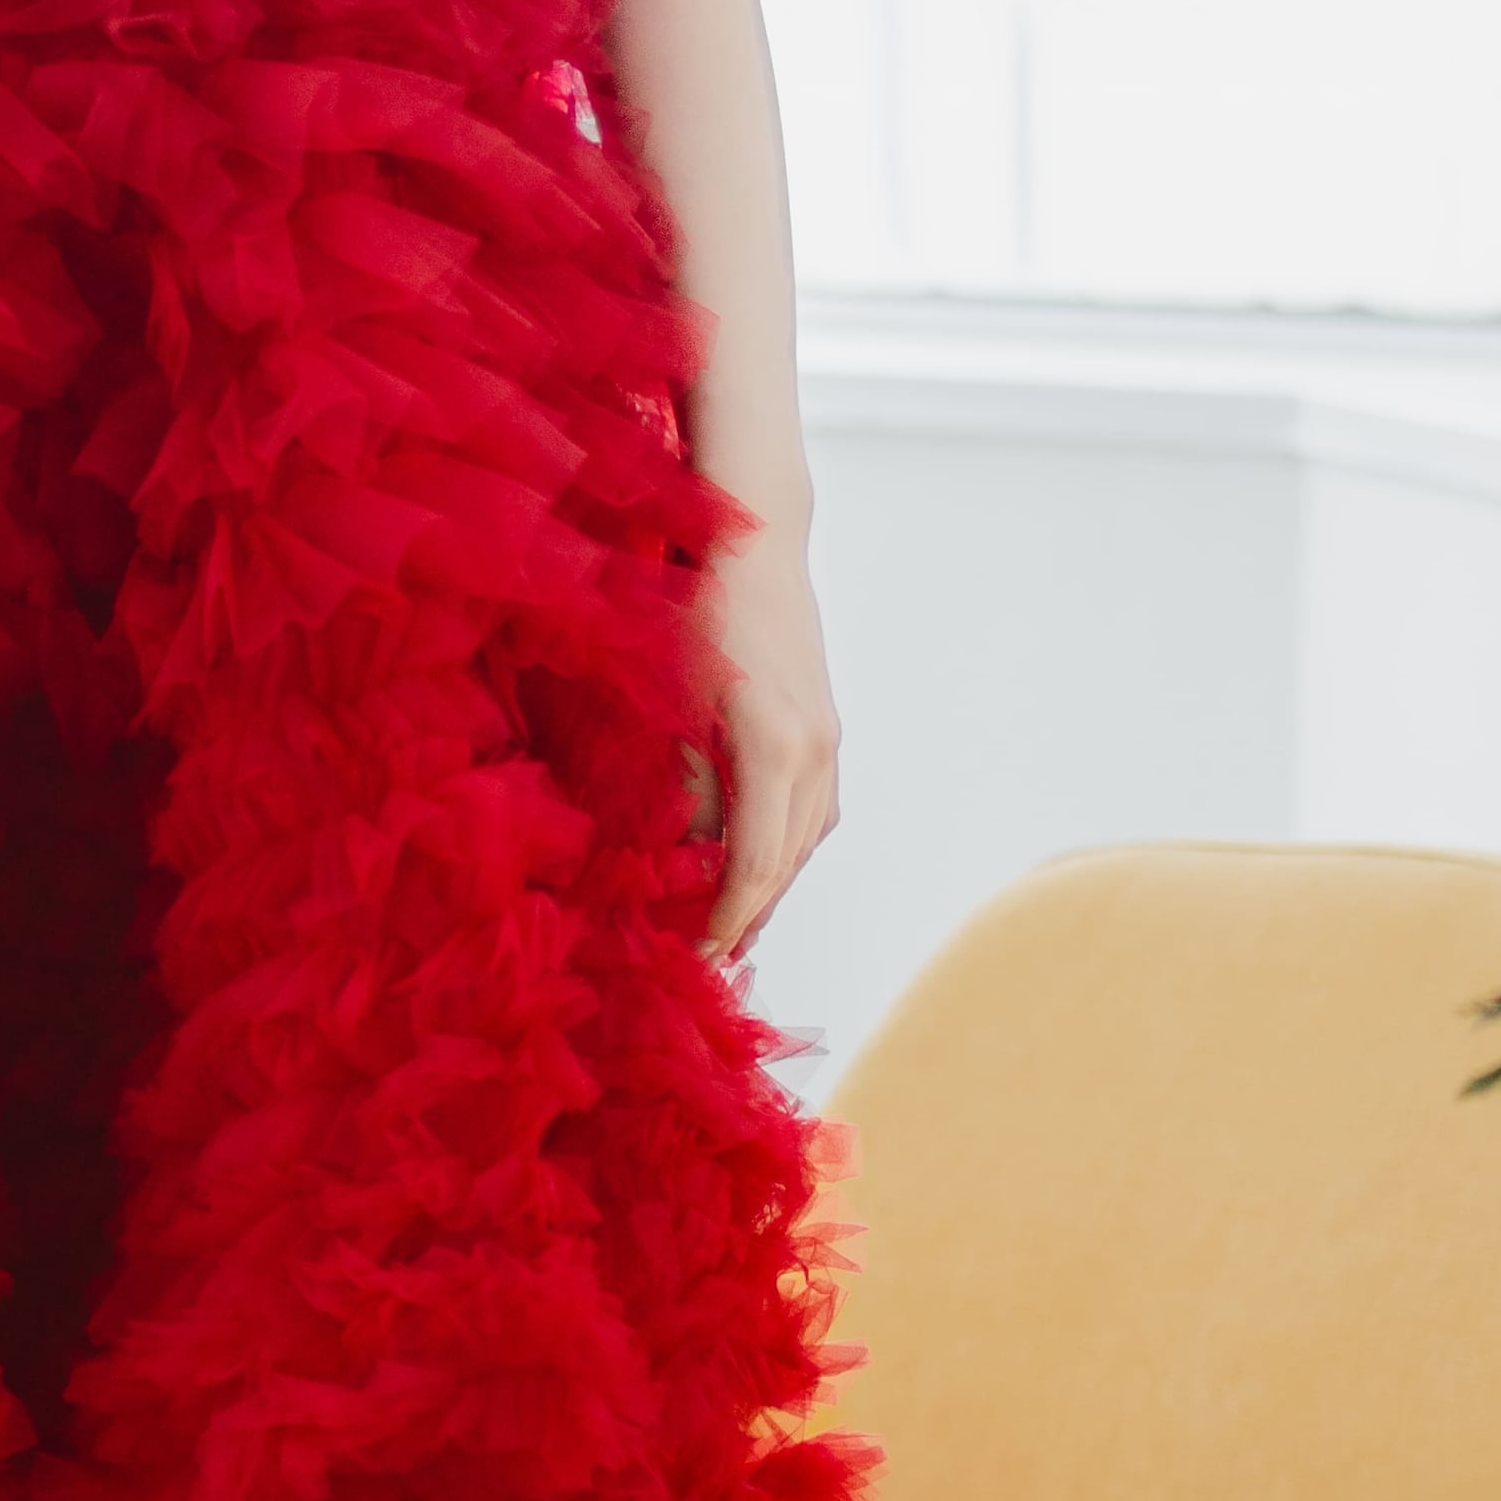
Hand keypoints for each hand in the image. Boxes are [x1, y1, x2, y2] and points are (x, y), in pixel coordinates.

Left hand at [694, 518, 841, 965]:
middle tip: (710, 959)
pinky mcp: (826, 729)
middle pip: (787, 862)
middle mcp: (814, 751)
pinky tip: (756, 866)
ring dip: (770, 888)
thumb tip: (682, 855)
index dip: (727, 918)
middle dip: (749, 916)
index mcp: (773, 746)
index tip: (698, 956)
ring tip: (733, 928)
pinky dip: (786, 849)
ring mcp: (828, 740)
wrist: (758, 541)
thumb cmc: (698, 609)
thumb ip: (683, 782)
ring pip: (806, 841)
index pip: (755, 863)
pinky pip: (813, 811)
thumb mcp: (672, 699)